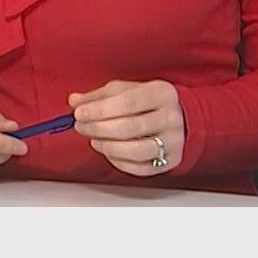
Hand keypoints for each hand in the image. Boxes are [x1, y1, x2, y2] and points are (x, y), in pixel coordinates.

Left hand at [70, 80, 184, 176]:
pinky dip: (119, 162)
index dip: (98, 110)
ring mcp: (174, 141)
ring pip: (135, 151)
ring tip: (94, 140)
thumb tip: (75, 101)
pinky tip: (108, 151)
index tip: (78, 113)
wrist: (182, 116)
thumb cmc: (149, 102)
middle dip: (97, 128)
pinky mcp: (172, 160)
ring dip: (107, 147)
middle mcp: (171, 117)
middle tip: (81, 126)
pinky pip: (141, 168)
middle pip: (128, 128)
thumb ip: (100, 95)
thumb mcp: (127, 90)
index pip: (126, 102)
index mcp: (161, 93)